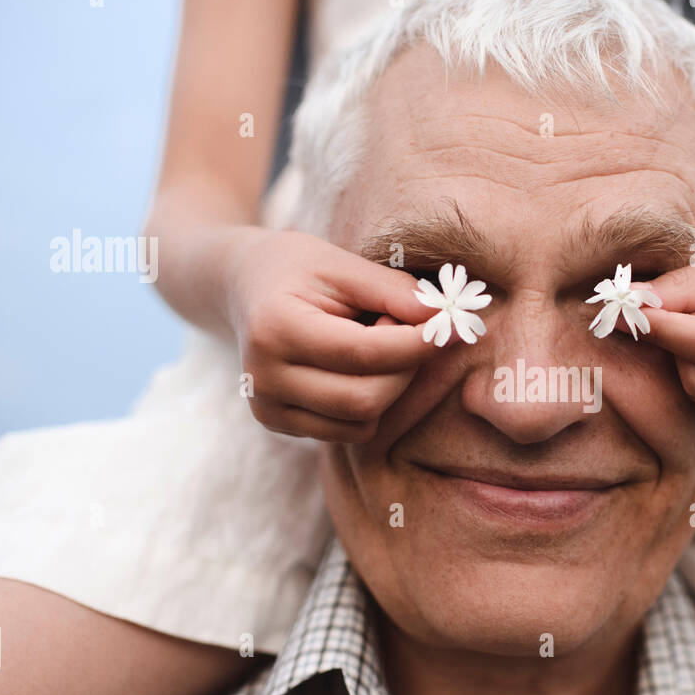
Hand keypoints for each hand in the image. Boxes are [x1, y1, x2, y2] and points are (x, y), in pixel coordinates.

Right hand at [225, 229, 435, 441]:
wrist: (243, 287)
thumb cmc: (299, 269)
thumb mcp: (343, 264)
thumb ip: (393, 291)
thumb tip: (443, 320)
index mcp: (276, 328)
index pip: (363, 353)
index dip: (417, 344)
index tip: (452, 328)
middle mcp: (263, 378)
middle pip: (366, 399)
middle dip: (405, 368)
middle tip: (405, 330)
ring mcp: (267, 407)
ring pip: (361, 422)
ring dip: (390, 387)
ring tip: (375, 343)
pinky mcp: (278, 424)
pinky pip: (349, 431)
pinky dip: (370, 404)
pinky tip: (358, 368)